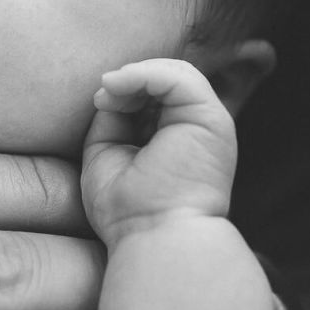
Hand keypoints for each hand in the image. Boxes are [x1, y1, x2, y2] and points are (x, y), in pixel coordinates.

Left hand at [83, 58, 235, 246]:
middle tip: (102, 99)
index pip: (154, 95)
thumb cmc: (127, 211)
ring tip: (109, 92)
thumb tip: (112, 88)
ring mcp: (207, 122)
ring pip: (174, 72)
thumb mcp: (106, 155)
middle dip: (129, 82)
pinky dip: (143, 74)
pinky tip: (117, 86)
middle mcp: (195, 129)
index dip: (125, 91)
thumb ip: (112, 119)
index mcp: (176, 139)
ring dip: (133, 76)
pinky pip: (177, 76)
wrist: (153, 237)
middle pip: (164, 81)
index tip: (99, 104)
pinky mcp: (210, 118)